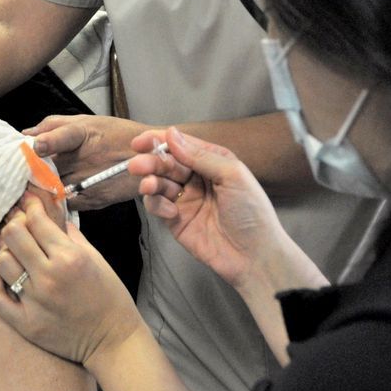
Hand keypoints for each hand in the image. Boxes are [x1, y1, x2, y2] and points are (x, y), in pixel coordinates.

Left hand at [0, 193, 143, 367]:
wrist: (113, 340)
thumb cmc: (109, 297)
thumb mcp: (96, 258)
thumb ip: (71, 235)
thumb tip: (52, 215)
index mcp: (69, 257)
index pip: (36, 221)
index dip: (30, 206)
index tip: (28, 203)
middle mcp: (49, 277)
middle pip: (13, 235)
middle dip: (15, 224)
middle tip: (20, 225)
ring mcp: (35, 302)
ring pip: (1, 262)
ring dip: (6, 252)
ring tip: (15, 253)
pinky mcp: (26, 324)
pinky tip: (7, 279)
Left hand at [24, 115, 152, 209]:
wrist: (151, 158)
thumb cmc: (116, 135)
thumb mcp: (88, 121)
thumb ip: (54, 125)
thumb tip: (26, 133)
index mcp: (85, 133)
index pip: (65, 135)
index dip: (50, 141)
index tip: (37, 146)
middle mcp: (88, 157)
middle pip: (50, 169)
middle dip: (29, 173)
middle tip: (11, 176)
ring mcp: (91, 180)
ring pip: (55, 190)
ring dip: (38, 191)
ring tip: (21, 192)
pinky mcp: (95, 199)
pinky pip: (66, 204)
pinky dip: (53, 204)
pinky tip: (43, 201)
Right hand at [130, 127, 327, 295]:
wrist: (254, 256)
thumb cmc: (252, 212)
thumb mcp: (232, 175)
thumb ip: (200, 156)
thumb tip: (172, 134)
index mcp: (212, 161)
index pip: (181, 145)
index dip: (159, 141)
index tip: (140, 142)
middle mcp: (197, 177)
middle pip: (166, 163)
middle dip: (150, 162)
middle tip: (137, 165)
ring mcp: (185, 199)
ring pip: (158, 183)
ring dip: (150, 182)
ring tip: (148, 186)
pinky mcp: (176, 220)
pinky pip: (158, 206)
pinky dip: (158, 205)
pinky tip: (172, 212)